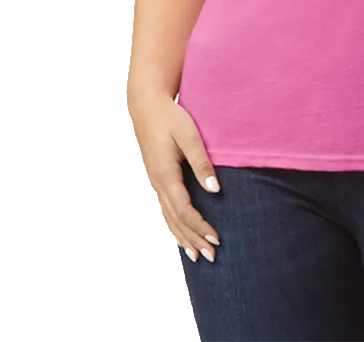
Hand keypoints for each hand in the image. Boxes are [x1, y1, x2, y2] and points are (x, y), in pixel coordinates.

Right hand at [128, 93, 222, 262]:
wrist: (147, 106)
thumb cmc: (170, 117)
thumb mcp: (189, 134)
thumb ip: (202, 162)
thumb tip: (215, 190)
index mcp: (165, 174)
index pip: (184, 210)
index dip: (200, 226)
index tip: (216, 238)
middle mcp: (157, 183)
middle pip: (176, 220)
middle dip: (193, 239)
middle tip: (212, 257)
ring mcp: (155, 182)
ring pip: (168, 218)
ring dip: (183, 237)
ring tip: (197, 256)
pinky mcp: (157, 178)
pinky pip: (165, 210)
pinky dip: (173, 226)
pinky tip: (180, 236)